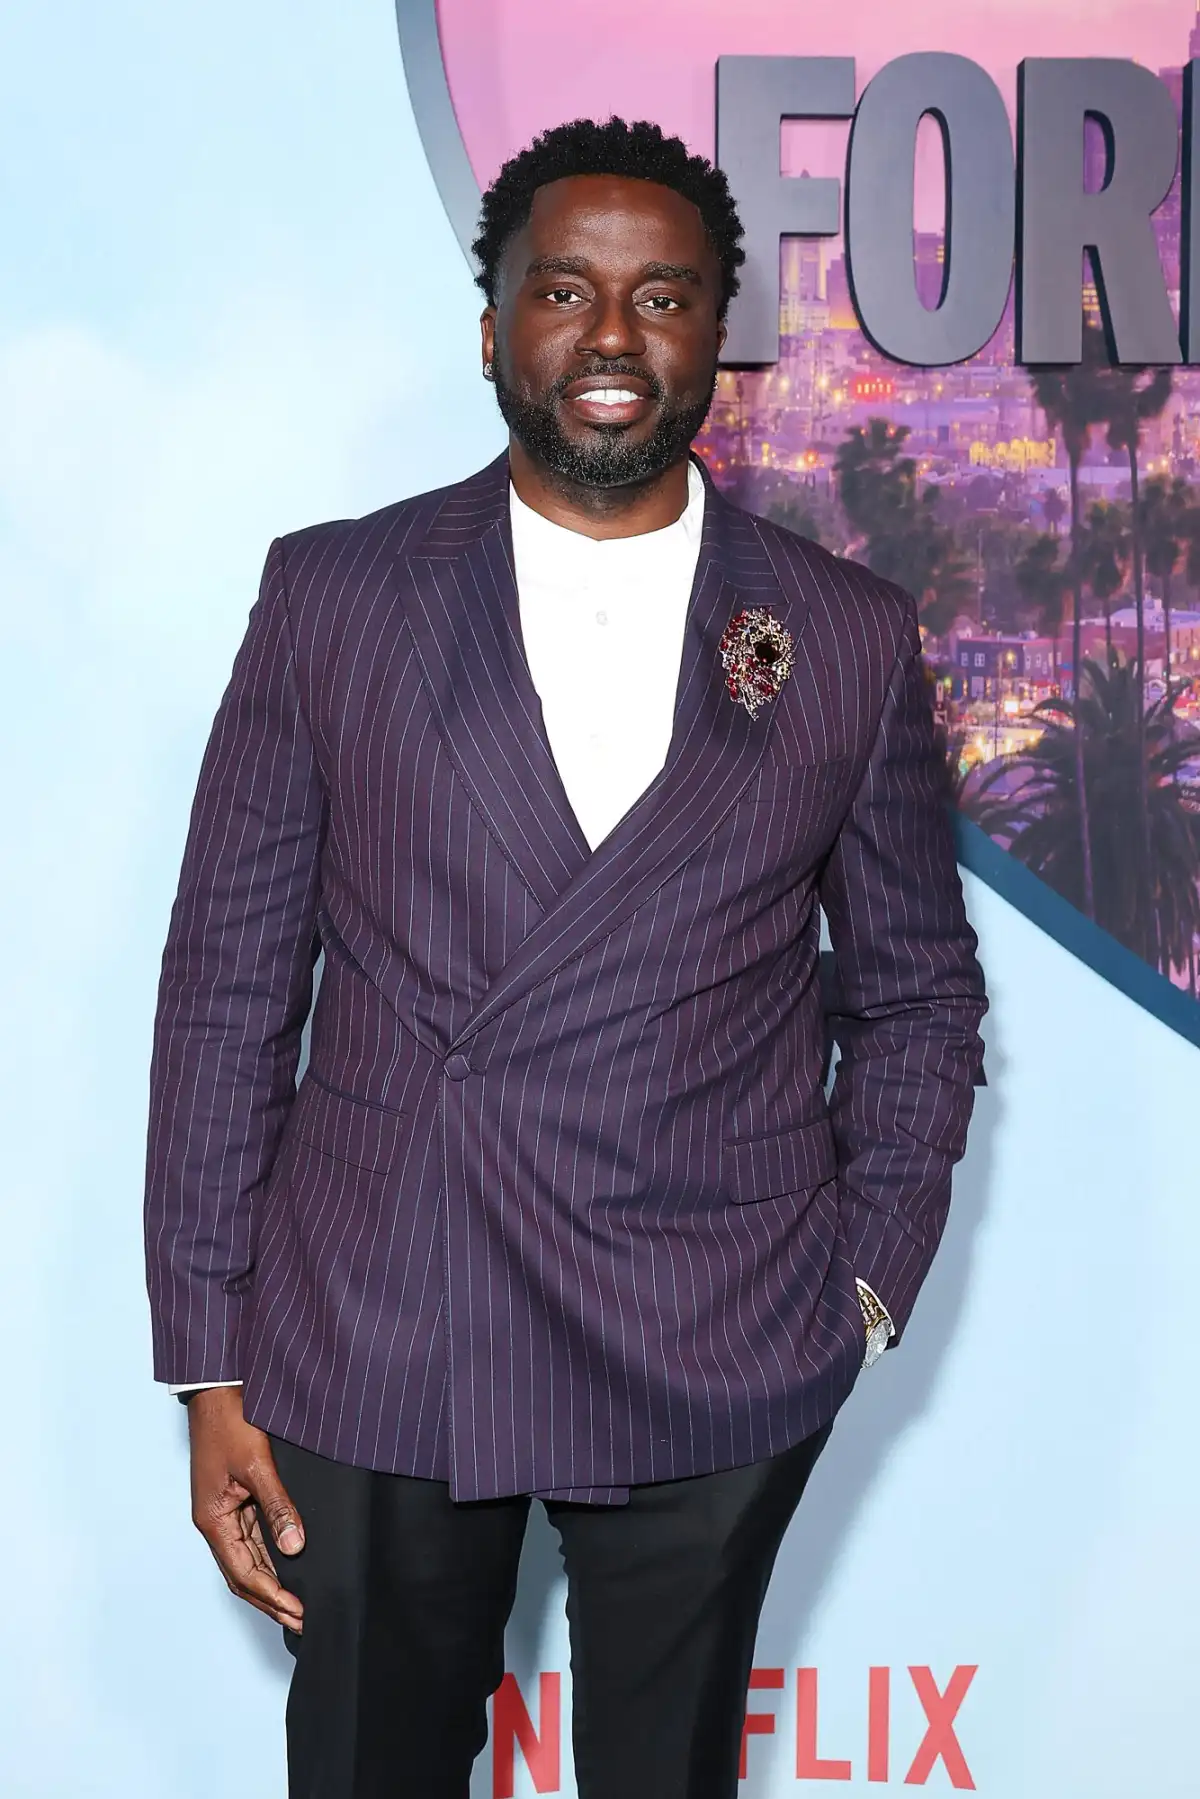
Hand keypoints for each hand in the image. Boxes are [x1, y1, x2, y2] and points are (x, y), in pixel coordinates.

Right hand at [187, 1386, 304, 1632]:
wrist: (218, 1390)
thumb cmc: (230, 1423)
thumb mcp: (257, 1464)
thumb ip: (277, 1506)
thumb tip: (295, 1546)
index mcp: (213, 1520)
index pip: (244, 1573)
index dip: (272, 1596)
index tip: (298, 1613)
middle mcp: (215, 1522)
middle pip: (244, 1574)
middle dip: (272, 1600)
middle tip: (303, 1620)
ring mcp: (224, 1512)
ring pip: (248, 1559)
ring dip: (271, 1583)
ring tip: (298, 1604)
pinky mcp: (234, 1499)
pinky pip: (252, 1538)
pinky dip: (269, 1557)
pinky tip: (289, 1564)